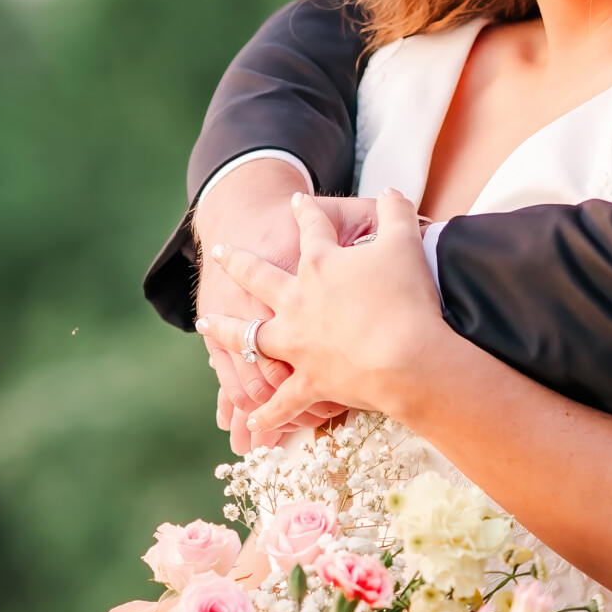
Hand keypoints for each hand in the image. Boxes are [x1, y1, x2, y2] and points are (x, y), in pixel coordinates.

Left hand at [200, 190, 449, 439]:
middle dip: (237, 262)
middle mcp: (297, 301)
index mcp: (320, 263)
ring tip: (206, 324)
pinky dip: (268, 413)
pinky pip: (282, 401)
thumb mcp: (405, 242)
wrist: (406, 357)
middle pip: (258, 276)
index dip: (305, 211)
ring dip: (226, 331)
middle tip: (219, 252)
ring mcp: (297, 343)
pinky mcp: (309, 381)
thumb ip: (397, 212)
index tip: (296, 200)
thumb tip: (392, 191)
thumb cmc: (406, 298)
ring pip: (249, 335)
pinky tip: (253, 419)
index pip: (310, 227)